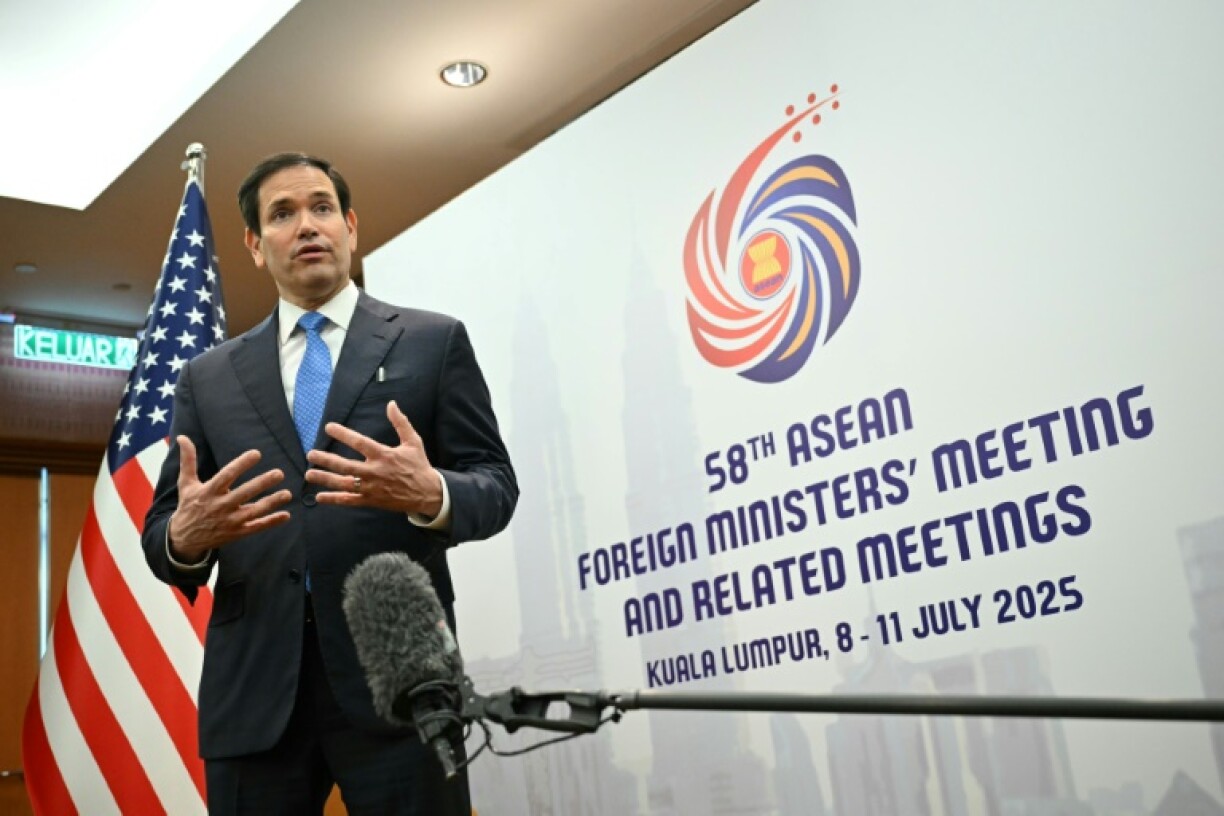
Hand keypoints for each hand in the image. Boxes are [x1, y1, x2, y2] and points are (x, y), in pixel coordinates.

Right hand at [168, 436, 291, 562]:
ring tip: (287, 494)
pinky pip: (256, 527)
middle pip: (244, 493)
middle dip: (262, 483)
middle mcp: (220, 506)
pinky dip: (271, 522)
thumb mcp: (186, 484)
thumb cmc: (189, 505)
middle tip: (279, 473)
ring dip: (271, 503)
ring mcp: (229, 521)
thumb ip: (188, 460)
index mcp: (209, 492)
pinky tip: (286, 515)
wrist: (184, 538)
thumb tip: (182, 437)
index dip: (241, 464)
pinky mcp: (237, 533)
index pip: (226, 475)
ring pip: (254, 512)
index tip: (256, 453)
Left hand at [305, 400, 442, 516]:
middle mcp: (375, 472)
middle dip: (326, 460)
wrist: (427, 493)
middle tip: (311, 455)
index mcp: (384, 455)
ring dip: (325, 479)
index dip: (343, 434)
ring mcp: (371, 488)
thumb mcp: (413, 442)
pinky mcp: (371, 500)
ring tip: (309, 474)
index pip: (359, 442)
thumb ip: (400, 422)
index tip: (328, 427)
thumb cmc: (419, 465)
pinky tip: (319, 497)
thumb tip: (392, 404)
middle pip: (345, 465)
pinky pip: (349, 500)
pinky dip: (334, 499)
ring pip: (343, 484)